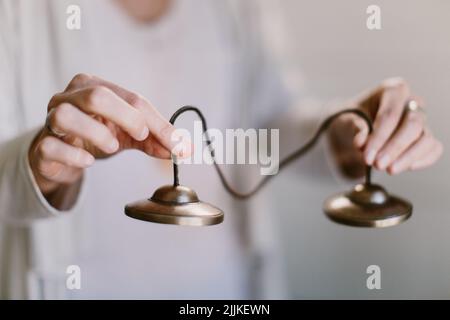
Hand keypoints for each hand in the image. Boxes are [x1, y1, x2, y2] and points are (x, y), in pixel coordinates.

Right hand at [29, 73, 189, 204]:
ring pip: (66, 116)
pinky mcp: (42, 145)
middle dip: (126, 117)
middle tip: (141, 136)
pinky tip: (89, 161)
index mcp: (95, 86)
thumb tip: (184, 149)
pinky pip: (51, 146)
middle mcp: (70, 97)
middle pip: (97, 96)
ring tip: (112, 147)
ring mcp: (51, 119)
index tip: (177, 145)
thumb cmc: (96, 136)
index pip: (132, 98)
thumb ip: (155, 139)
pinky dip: (74, 155)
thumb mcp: (129, 134)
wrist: (61, 155)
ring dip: (96, 133)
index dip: (158, 123)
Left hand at [329, 77, 442, 176]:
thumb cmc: (354, 116)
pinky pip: (434, 148)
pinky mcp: (426, 136)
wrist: (357, 123)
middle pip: (412, 125)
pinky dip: (423, 160)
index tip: (367, 157)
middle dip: (395, 148)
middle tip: (378, 165)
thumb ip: (356, 128)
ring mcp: (422, 119)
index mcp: (393, 90)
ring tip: (390, 170)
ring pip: (426, 138)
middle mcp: (412, 102)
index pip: (390, 115)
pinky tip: (406, 168)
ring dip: (409, 157)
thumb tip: (362, 143)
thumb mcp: (348, 118)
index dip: (379, 138)